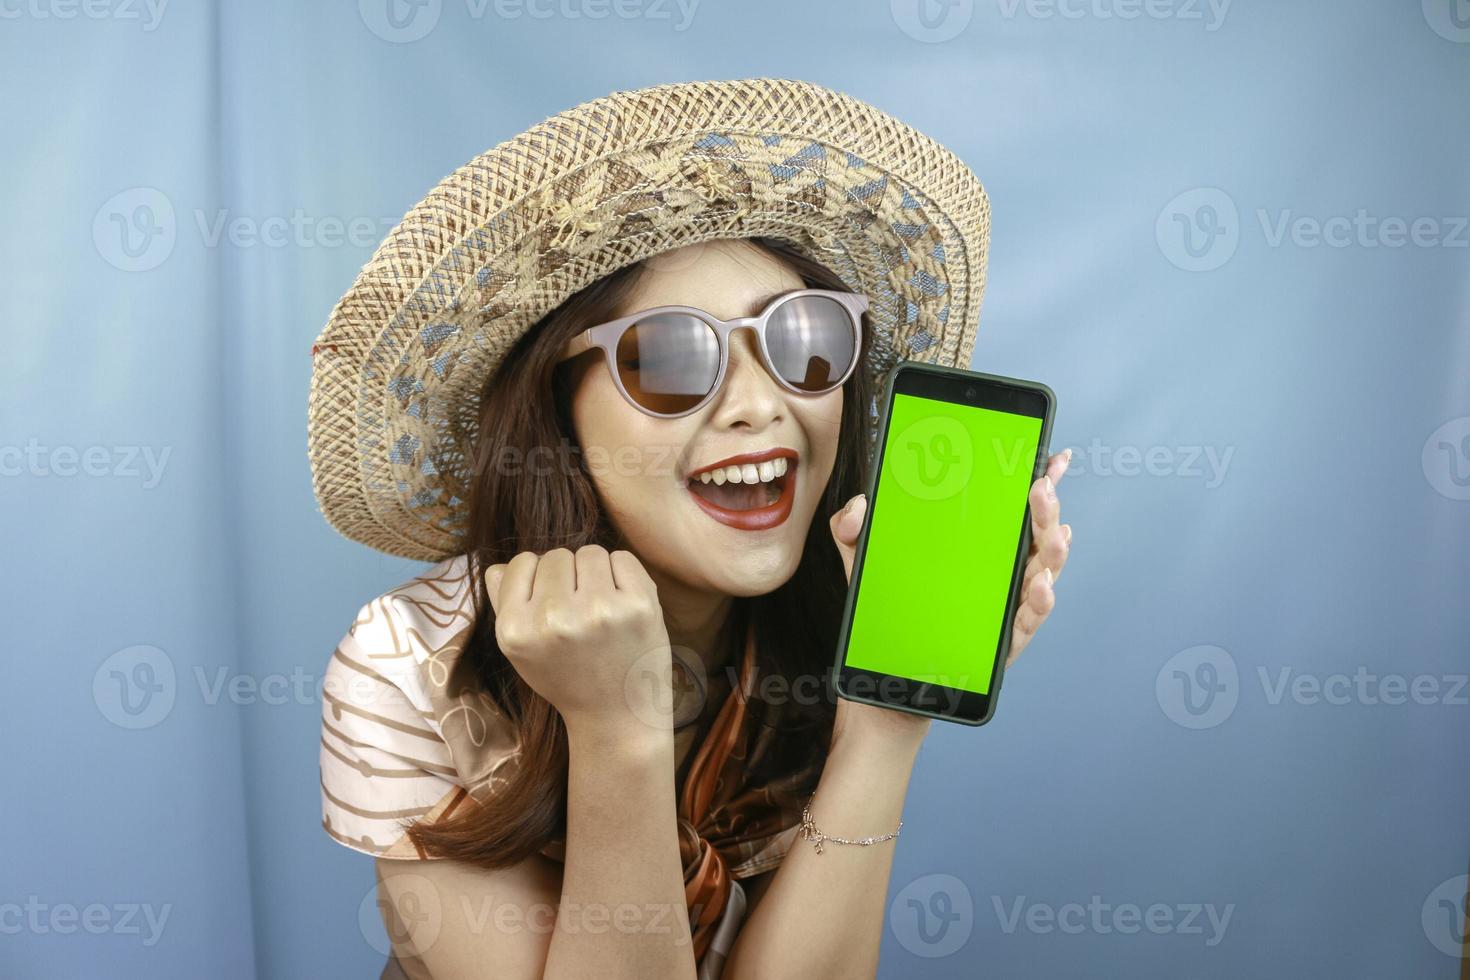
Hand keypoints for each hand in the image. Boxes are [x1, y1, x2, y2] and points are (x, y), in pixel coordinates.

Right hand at [484, 545, 672, 742]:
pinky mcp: (638, 605)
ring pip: (589, 552)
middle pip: (555, 555)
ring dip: (595, 573)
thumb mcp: (520, 652)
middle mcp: (554, 619)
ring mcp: (599, 610)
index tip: (550, 605)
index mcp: (516, 630)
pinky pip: (622, 557)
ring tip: (599, 609)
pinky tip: (621, 605)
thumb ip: (504, 604)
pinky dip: (622, 574)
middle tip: (579, 613)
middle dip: (567, 577)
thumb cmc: (568, 678)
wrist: (617, 716)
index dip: (536, 580)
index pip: (520, 564)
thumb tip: (498, 566)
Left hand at [826, 448, 1073, 743]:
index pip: (1015, 508)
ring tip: (1054, 531)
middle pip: (1036, 535)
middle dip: (1046, 508)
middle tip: (1040, 486)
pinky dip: (1039, 602)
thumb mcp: (863, 563)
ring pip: (1042, 574)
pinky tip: (1040, 587)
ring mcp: (1005, 607)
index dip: (1040, 480)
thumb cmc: (889, 611)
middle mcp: (1001, 573)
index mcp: (980, 547)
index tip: (1052, 455)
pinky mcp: (1002, 642)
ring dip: (1053, 551)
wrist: (886, 676)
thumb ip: (853, 529)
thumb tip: (859, 507)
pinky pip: (1027, 621)